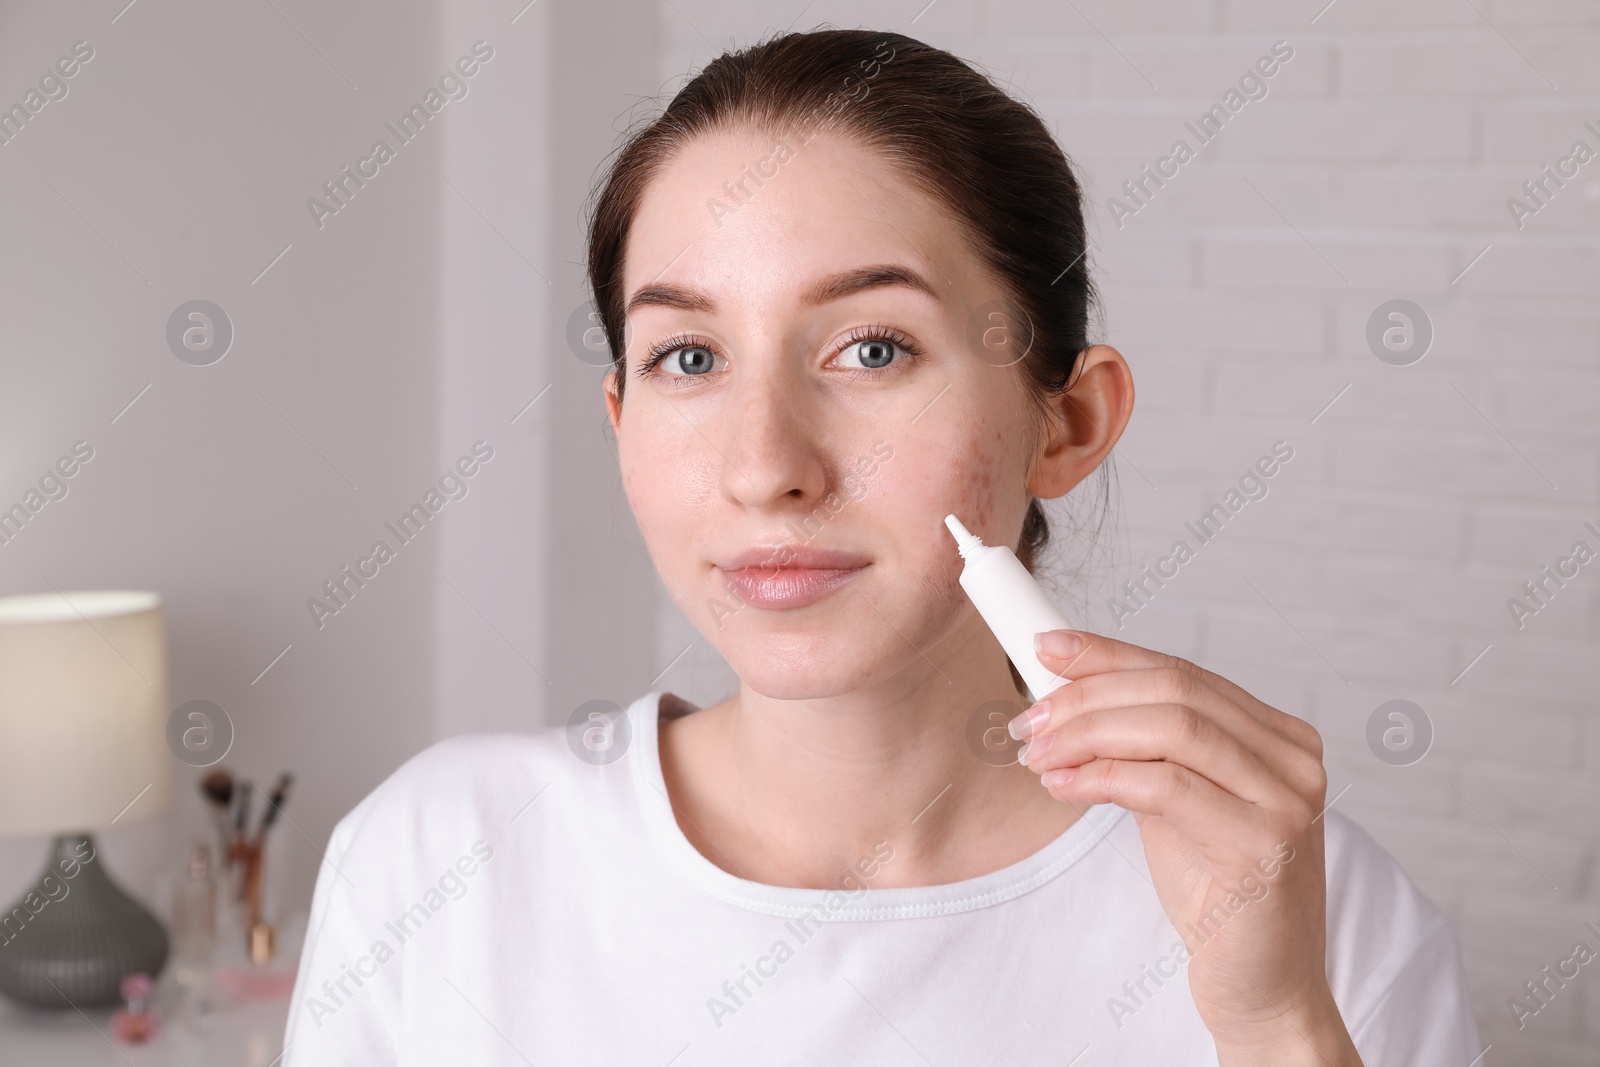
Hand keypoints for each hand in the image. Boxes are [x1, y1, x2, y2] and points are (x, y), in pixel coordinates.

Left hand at [1011, 630, 1361, 1066]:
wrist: (1261, 987)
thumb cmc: (1218, 893)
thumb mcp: (1177, 802)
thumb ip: (1144, 748)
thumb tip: (1070, 696)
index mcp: (1279, 738)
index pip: (1183, 672)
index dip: (1109, 654)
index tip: (1047, 647)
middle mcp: (1293, 760)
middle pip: (1175, 691)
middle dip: (1088, 696)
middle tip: (1030, 718)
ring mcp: (1286, 801)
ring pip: (1172, 729)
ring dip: (1088, 734)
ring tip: (1038, 753)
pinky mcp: (1263, 846)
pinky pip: (1166, 787)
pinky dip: (1102, 777)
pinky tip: (1063, 785)